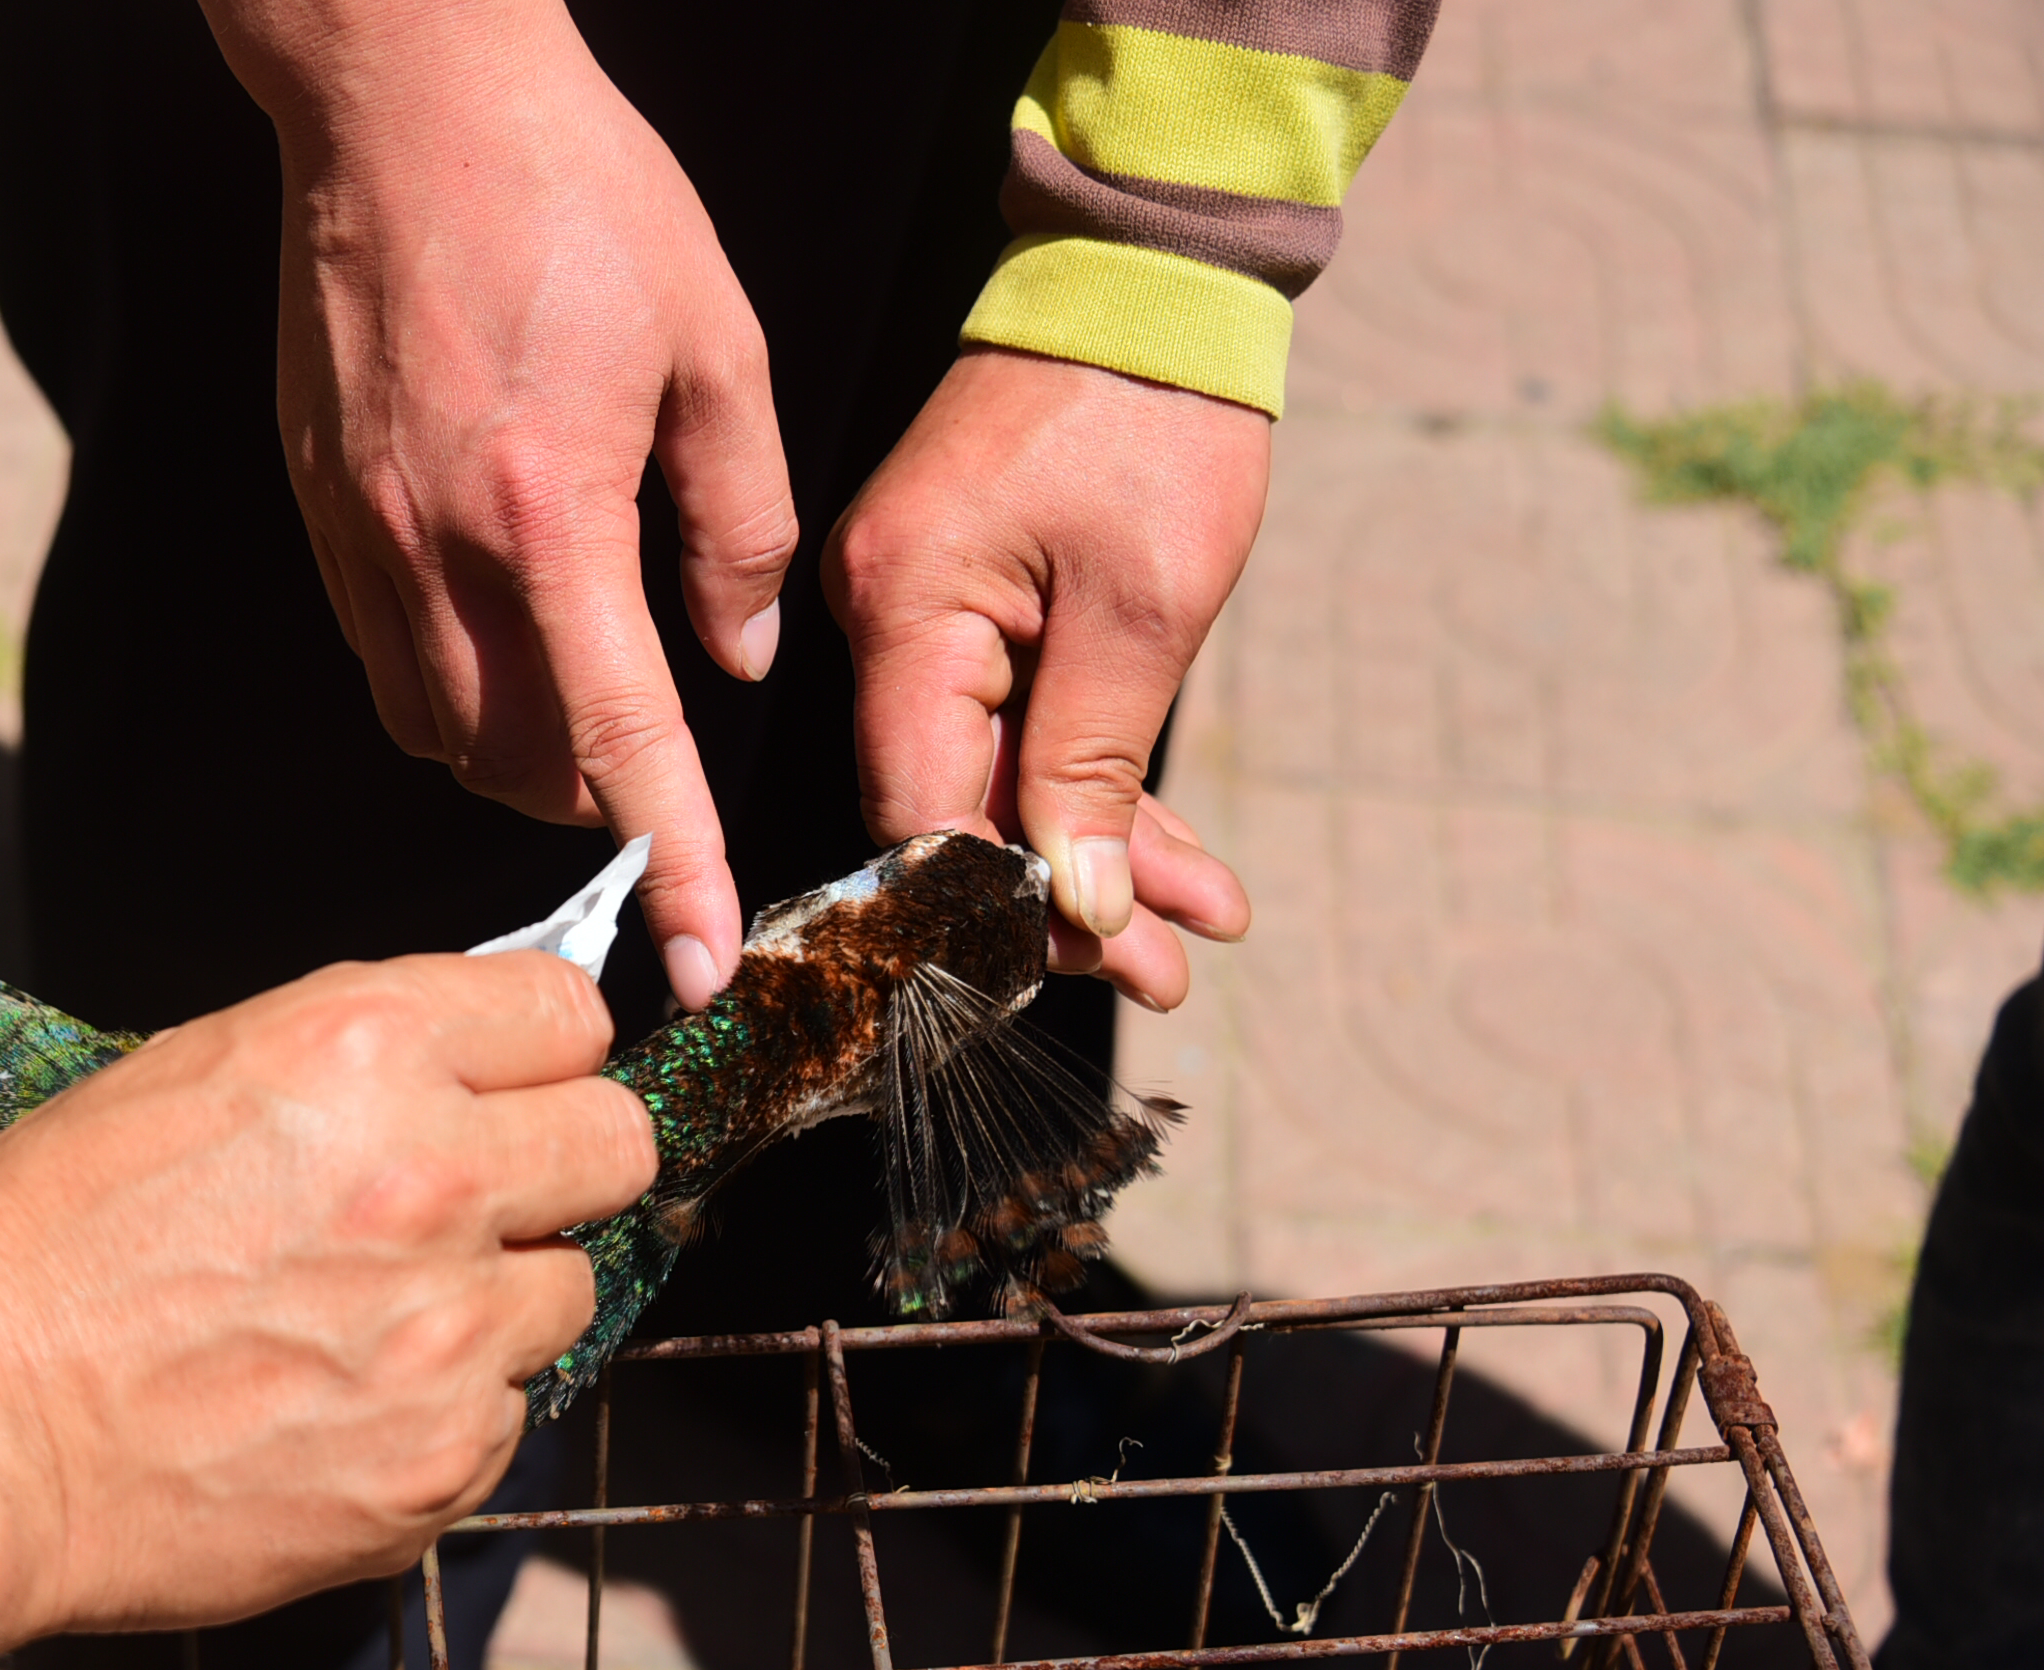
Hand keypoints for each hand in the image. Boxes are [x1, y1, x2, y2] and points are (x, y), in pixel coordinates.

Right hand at [0, 950, 655, 1650]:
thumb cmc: (32, 1253)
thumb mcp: (186, 1077)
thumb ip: (354, 1060)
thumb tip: (472, 1062)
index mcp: (362, 1050)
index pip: (570, 1014)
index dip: (537, 1053)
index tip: (507, 1087)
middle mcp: (432, 1178)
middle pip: (618, 1145)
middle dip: (558, 1168)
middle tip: (470, 1206)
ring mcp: (448, 1333)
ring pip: (569, 1294)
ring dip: (496, 1303)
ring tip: (366, 1325)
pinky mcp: (442, 1462)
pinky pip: (506, 1416)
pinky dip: (444, 1414)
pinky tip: (333, 1410)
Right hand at [205, 0, 796, 1009]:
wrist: (403, 97)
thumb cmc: (575, 197)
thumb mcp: (716, 346)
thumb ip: (736, 523)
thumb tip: (733, 657)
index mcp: (548, 513)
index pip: (618, 740)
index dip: (671, 863)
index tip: (704, 954)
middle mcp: (434, 547)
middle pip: (512, 767)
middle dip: (593, 805)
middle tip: (651, 773)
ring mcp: (358, 533)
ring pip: (433, 732)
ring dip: (515, 757)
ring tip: (577, 706)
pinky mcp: (317, 508)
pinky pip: (380, 658)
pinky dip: (447, 690)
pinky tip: (496, 636)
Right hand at [828, 349, 1265, 1010]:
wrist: (1155, 277)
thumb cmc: (1154, 418)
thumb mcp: (1143, 609)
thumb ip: (1092, 766)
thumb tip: (1071, 905)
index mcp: (902, 610)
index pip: (918, 809)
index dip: (998, 906)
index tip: (1093, 967)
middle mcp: (884, 616)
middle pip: (958, 806)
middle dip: (1072, 897)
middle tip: (1170, 975)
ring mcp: (920, 607)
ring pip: (1001, 771)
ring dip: (1101, 851)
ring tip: (1203, 929)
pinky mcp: (967, 598)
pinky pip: (1017, 718)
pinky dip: (1094, 780)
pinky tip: (1171, 852)